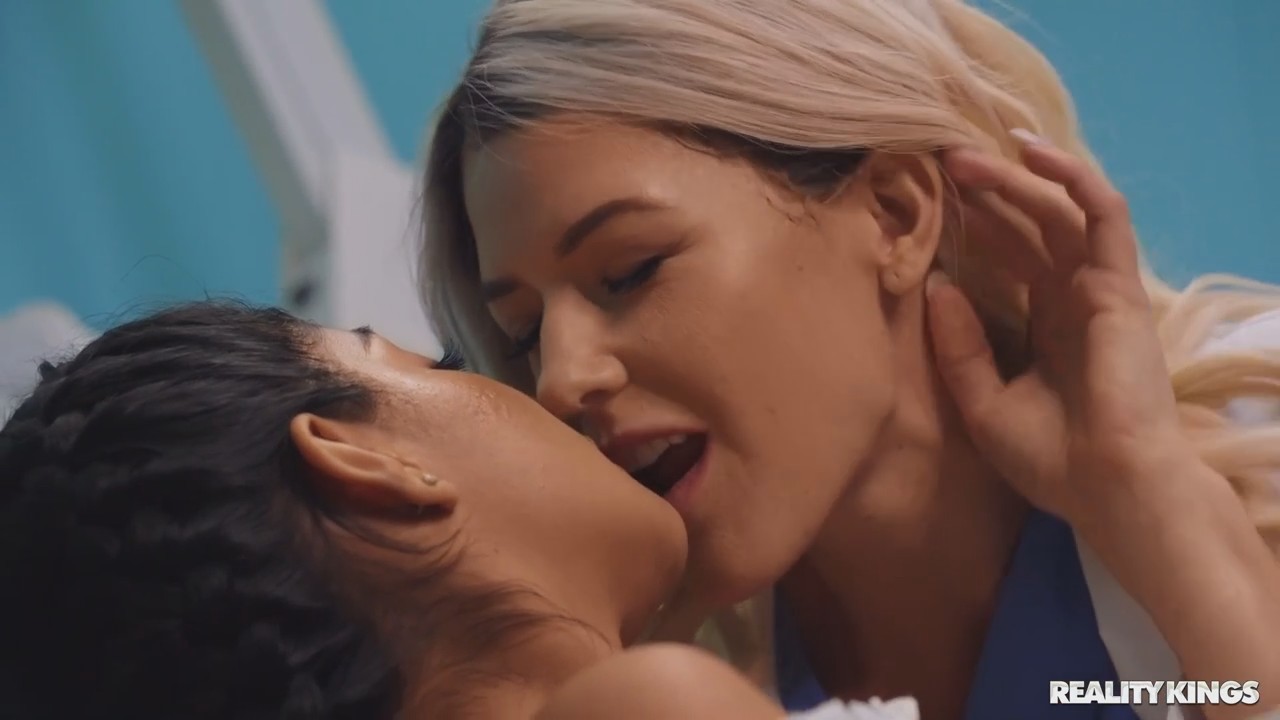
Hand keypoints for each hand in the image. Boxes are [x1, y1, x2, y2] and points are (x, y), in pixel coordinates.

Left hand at [927, 130, 1187, 523]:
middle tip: (936, 163)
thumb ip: (959, 346)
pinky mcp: (1120, 285)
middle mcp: (1070, 299)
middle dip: (985, 194)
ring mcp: (1097, 289)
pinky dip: (1073, 179)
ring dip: (1014, 179)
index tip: (928, 200)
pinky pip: (1102, 215)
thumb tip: (935, 286)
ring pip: (1055, 213)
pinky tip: (1032, 153)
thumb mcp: (982, 403)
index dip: (974, 226)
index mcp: (1044, 326)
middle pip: (1025, 228)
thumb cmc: (1050, 459)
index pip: (1007, 259)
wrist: (1108, 488)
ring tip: (963, 156)